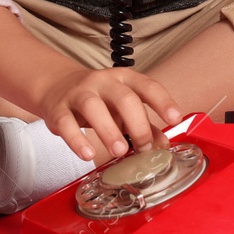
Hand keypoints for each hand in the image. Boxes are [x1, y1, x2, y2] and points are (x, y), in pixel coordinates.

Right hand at [33, 66, 183, 161]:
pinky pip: (66, 123)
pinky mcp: (58, 109)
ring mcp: (79, 93)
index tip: (175, 118)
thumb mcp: (123, 107)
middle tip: (144, 147)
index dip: (163, 101)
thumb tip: (162, 145)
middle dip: (137, 123)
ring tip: (119, 151)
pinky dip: (77, 140)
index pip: (148, 86)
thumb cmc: (100, 99)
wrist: (58, 86)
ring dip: (108, 130)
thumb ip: (144, 124)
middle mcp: (103, 82)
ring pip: (93, 107)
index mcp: (125, 79)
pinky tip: (87, 154)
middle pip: (123, 97)